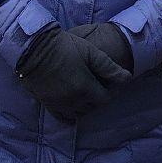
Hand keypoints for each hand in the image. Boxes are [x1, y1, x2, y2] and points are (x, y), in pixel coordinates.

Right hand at [15, 27, 130, 120]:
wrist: (33, 47)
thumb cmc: (64, 46)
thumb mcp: (90, 52)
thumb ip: (109, 67)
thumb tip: (128, 78)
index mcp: (85, 87)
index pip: (105, 99)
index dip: (108, 90)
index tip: (105, 81)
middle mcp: (73, 100)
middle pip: (92, 107)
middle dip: (96, 97)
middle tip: (95, 84)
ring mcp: (59, 103)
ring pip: (79, 113)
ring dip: (84, 106)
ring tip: (83, 92)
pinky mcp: (47, 103)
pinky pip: (63, 117)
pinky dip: (70, 113)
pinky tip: (72, 105)